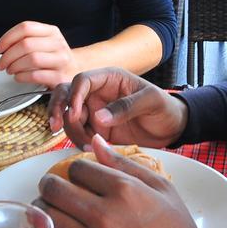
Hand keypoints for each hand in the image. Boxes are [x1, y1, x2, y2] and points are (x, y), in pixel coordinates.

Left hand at [0, 21, 75, 86]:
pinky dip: (22, 77)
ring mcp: (61, 60)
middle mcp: (58, 43)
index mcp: (52, 31)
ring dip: (14, 66)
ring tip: (10, 70)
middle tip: (1, 64)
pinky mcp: (60, 78)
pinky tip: (18, 77)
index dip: (8, 38)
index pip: (26, 27)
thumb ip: (26, 39)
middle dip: (8, 55)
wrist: (76, 70)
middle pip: (26, 44)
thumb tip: (2, 47)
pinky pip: (36, 75)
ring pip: (32, 59)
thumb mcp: (44, 42)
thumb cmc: (53, 57)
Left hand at [36, 135, 217, 227]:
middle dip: (49, 184)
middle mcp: (105, 215)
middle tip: (52, 188)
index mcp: (125, 190)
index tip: (77, 177)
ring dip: (41, 209)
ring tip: (45, 208)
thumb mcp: (163, 189)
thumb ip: (126, 164)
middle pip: (55, 189)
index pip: (78, 168)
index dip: (74, 170)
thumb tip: (95, 142)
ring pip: (47, 217)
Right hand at [49, 67, 187, 150]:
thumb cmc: (165, 108)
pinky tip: (89, 148)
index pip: (82, 80)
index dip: (74, 95)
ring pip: (68, 116)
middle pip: (66, 94)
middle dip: (57, 108)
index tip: (75, 113)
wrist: (172, 129)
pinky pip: (78, 133)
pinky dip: (78, 140)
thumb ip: (126, 106)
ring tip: (86, 144)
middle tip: (55, 127)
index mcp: (109, 79)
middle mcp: (97, 93)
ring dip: (71, 130)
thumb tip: (98, 117)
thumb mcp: (151, 101)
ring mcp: (94, 111)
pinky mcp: (96, 129)